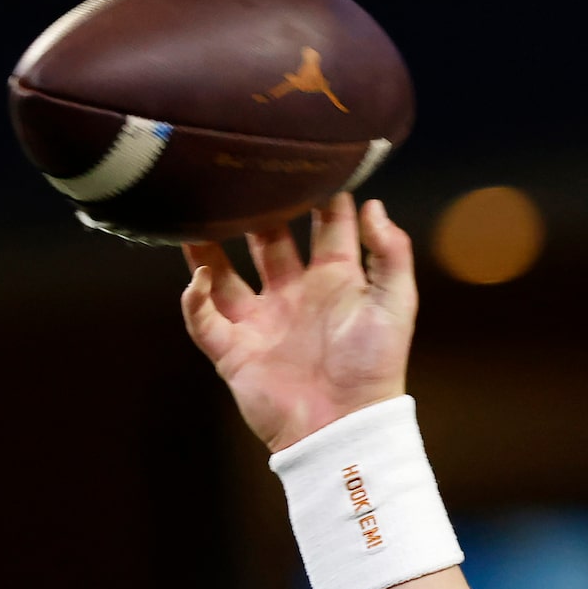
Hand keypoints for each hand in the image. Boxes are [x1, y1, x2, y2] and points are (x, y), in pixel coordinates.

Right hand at [179, 195, 414, 452]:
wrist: (344, 429)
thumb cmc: (375, 369)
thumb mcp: (394, 305)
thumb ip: (390, 254)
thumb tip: (374, 204)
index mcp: (336, 283)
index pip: (327, 227)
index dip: (321, 197)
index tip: (308, 159)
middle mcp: (295, 296)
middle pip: (269, 240)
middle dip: (258, 210)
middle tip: (242, 175)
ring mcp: (262, 322)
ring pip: (223, 273)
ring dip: (206, 246)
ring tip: (194, 213)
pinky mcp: (234, 351)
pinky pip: (201, 318)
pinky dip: (193, 297)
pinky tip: (197, 277)